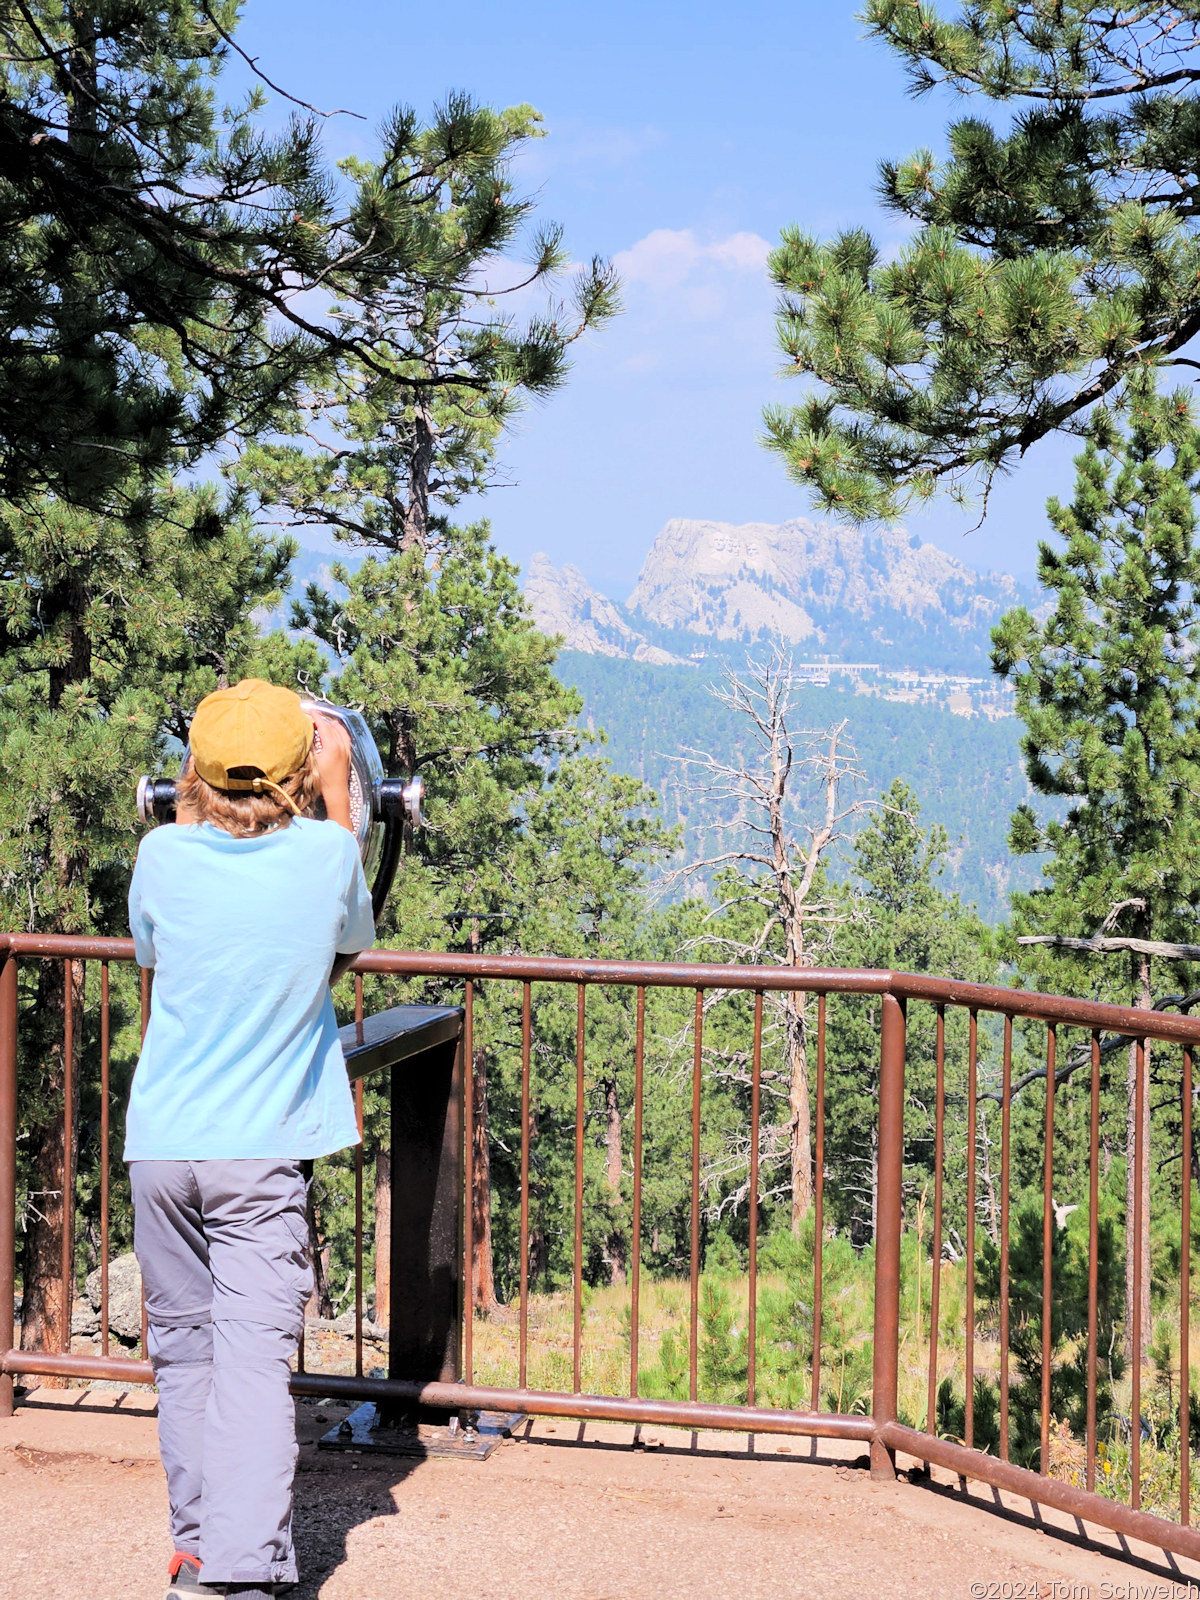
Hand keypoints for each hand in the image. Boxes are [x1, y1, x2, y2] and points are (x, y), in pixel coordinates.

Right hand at [311, 711, 353, 831]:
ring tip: (325, 721)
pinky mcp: (348, 754)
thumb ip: (310, 746)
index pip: (324, 726)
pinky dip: (340, 731)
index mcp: (332, 746)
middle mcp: (341, 745)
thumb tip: (305, 735)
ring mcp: (346, 749)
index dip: (316, 717)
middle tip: (313, 715)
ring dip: (333, 724)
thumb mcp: (312, 762)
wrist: (336, 791)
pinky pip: (345, 737)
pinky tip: (336, 731)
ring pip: (341, 731)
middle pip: (332, 727)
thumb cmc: (322, 779)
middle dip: (323, 719)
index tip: (310, 710)